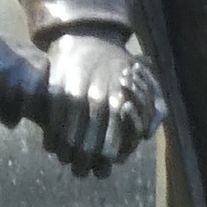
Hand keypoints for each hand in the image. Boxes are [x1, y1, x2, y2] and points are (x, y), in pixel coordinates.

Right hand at [41, 30, 160, 176]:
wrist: (88, 37)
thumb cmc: (120, 64)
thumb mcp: (146, 82)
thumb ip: (155, 109)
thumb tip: (145, 137)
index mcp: (121, 103)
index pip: (112, 145)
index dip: (104, 160)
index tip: (100, 166)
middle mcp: (99, 101)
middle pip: (89, 147)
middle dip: (83, 163)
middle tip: (79, 170)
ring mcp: (77, 96)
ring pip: (69, 139)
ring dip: (65, 154)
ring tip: (64, 159)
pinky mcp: (57, 92)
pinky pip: (52, 124)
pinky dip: (51, 139)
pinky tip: (51, 146)